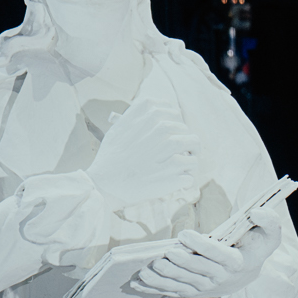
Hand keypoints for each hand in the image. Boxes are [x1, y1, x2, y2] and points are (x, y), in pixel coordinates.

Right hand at [86, 99, 203, 208]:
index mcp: (149, 114)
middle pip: (186, 131)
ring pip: (194, 148)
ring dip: (189, 159)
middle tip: (172, 156)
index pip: (175, 113)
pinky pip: (190, 172)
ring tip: (179, 169)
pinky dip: (184, 180)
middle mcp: (162, 127)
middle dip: (183, 143)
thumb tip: (157, 113)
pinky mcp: (175, 169)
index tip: (169, 135)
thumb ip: (138, 117)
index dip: (174, 125)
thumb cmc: (110, 159)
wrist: (103, 184)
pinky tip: (172, 183)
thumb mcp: (119, 129)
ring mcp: (170, 147)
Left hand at [126, 218, 280, 297]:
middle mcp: (220, 278)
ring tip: (147, 269)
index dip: (200, 246)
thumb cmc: (256, 248)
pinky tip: (138, 282)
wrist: (250, 274)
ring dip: (163, 278)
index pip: (216, 254)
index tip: (184, 234)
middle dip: (178, 263)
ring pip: (181, 283)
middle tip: (163, 255)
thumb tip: (256, 212)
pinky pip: (172, 291)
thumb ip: (269, 221)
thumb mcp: (270, 234)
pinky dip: (154, 288)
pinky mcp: (192, 292)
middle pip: (196, 270)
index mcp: (236, 262)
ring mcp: (204, 287)